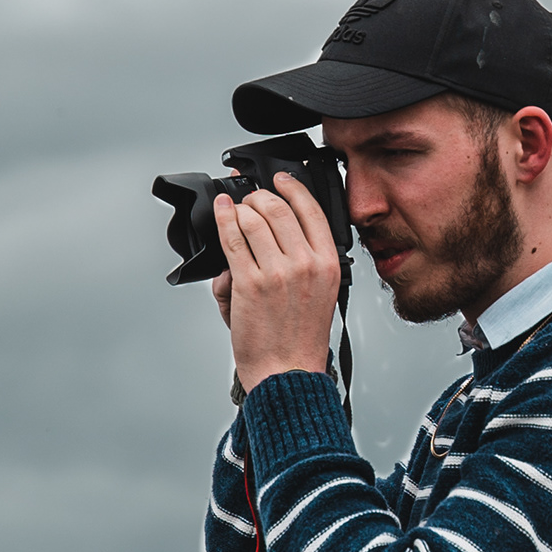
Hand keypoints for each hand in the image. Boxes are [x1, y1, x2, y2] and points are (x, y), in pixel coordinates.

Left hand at [212, 174, 341, 392]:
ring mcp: (278, 273)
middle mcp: (306, 264)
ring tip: (235, 210)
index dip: (292, 187)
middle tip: (251, 198)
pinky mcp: (249, 283)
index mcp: (329, 265)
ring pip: (254, 220)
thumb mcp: (318, 294)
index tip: (281, 178)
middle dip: (260, 196)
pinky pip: (233, 240)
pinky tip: (222, 213)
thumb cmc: (299, 339)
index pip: (313, 211)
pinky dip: (224, 220)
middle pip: (279, 209)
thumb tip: (268, 235)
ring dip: (241, 209)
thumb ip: (299, 261)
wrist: (287, 372)